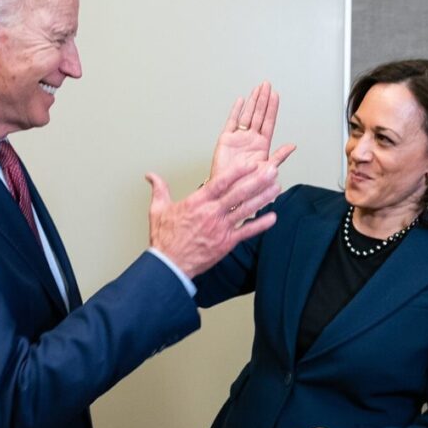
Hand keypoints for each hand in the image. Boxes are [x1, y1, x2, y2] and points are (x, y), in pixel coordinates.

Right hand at [145, 156, 288, 277]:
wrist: (170, 265)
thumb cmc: (165, 238)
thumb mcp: (158, 210)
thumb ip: (159, 189)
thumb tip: (150, 175)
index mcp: (197, 202)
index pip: (219, 182)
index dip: (236, 171)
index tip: (250, 162)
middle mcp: (211, 213)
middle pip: (238, 193)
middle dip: (257, 180)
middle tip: (272, 169)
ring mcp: (221, 228)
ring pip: (246, 209)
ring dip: (263, 197)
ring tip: (277, 186)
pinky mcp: (226, 242)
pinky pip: (246, 232)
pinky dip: (260, 225)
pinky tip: (273, 217)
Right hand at [210, 81, 295, 178]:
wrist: (228, 191)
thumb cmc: (247, 184)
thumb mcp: (266, 171)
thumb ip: (279, 157)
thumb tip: (292, 146)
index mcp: (262, 145)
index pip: (268, 122)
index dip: (272, 108)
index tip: (275, 95)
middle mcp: (251, 139)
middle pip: (258, 114)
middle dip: (263, 99)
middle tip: (267, 85)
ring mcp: (239, 138)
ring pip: (246, 115)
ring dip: (252, 101)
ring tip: (257, 89)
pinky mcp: (226, 140)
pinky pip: (231, 122)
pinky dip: (235, 111)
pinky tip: (240, 101)